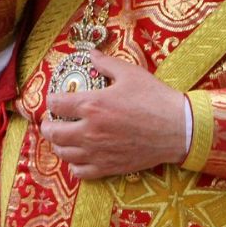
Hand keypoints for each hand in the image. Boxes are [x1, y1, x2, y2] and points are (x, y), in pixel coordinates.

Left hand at [39, 50, 189, 178]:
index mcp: (92, 105)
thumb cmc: (154, 98)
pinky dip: (74, 164)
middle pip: (53, 133)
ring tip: (64, 137)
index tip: (56, 100)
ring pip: (63, 153)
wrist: (177, 128)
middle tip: (52, 121)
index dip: (52, 100)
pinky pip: (80, 172)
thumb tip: (90, 54)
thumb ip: (105, 63)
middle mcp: (89, 131)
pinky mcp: (108, 167)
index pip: (56, 104)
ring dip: (59, 144)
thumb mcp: (130, 73)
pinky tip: (80, 155)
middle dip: (48, 125)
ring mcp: (98, 152)